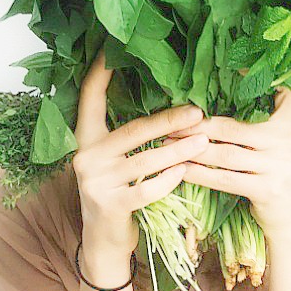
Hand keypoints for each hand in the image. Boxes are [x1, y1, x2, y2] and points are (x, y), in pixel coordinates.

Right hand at [72, 46, 209, 256]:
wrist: (104, 242)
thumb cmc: (119, 193)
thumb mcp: (116, 162)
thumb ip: (129, 138)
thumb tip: (169, 107)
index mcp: (86, 139)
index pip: (89, 99)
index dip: (100, 74)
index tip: (112, 49)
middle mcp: (86, 157)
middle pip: (132, 130)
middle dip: (168, 120)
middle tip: (198, 112)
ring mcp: (95, 182)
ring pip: (145, 160)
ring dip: (179, 151)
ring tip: (204, 142)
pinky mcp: (110, 205)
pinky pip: (147, 189)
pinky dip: (168, 180)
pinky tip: (185, 172)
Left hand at [163, 85, 290, 243]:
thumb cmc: (275, 172)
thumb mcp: (278, 141)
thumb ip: (260, 118)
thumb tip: (224, 86)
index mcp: (289, 122)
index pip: (277, 93)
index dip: (252, 78)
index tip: (226, 67)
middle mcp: (286, 140)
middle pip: (232, 127)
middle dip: (197, 124)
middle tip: (169, 121)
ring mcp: (278, 166)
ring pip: (225, 154)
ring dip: (192, 148)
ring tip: (166, 143)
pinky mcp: (267, 190)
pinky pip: (225, 179)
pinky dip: (200, 174)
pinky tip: (181, 169)